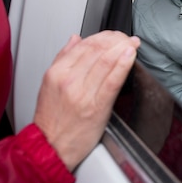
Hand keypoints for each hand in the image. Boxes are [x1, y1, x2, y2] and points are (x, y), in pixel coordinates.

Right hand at [33, 31, 139, 170]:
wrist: (50, 147)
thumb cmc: (52, 119)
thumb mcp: (49, 84)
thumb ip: (63, 59)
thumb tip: (75, 39)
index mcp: (57, 73)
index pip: (84, 45)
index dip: (103, 36)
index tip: (114, 35)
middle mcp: (69, 81)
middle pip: (97, 50)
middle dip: (115, 39)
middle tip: (126, 38)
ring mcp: (83, 93)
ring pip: (106, 61)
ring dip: (123, 47)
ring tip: (132, 43)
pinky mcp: (97, 107)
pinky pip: (112, 80)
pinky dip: (123, 65)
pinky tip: (131, 55)